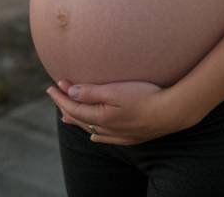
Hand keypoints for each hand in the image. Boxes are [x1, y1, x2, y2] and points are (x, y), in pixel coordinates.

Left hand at [46, 78, 193, 144]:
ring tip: (66, 116)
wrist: (171, 113)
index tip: (52, 85)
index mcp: (100, 116)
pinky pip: (106, 138)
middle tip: (54, 94)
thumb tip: (70, 93)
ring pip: (91, 129)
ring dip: (78, 120)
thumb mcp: (115, 91)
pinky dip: (96, 134)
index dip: (62, 96)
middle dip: (65, 105)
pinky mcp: (131, 137)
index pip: (74, 106)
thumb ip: (91, 92)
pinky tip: (94, 135)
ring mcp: (119, 134)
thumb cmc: (144, 97)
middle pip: (80, 118)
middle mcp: (106, 128)